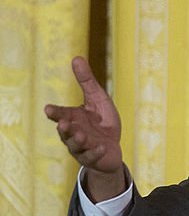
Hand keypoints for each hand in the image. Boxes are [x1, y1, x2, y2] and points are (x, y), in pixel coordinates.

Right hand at [44, 57, 125, 199]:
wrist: (113, 149)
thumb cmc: (103, 122)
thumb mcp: (98, 99)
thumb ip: (87, 82)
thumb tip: (76, 57)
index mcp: (72, 117)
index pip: (60, 114)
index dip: (55, 112)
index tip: (48, 109)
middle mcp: (73, 133)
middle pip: (65, 131)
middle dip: (64, 128)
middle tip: (63, 124)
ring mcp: (81, 147)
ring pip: (75, 145)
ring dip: (78, 140)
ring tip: (82, 135)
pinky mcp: (92, 158)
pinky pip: (91, 156)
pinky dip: (96, 152)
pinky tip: (103, 146)